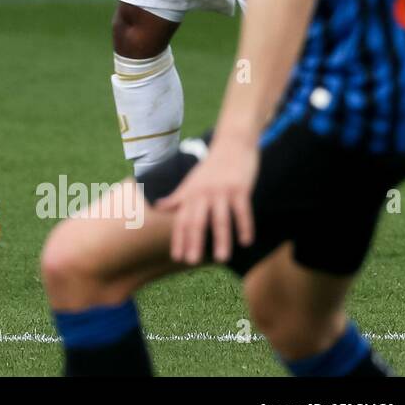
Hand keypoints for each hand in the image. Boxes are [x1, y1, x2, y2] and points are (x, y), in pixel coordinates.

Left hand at [155, 132, 258, 264]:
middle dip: (193, 241)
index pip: (182, 220)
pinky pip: (242, 211)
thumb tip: (158, 207)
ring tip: (220, 259)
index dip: (179, 238)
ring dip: (220, 239)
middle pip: (197, 221)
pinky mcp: (240, 188)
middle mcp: (203, 193)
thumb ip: (177, 197)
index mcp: (191, 194)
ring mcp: (222, 191)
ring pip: (220, 219)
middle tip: (191, 261)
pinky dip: (244, 226)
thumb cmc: (212, 166)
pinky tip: (246, 242)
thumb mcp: (191, 182)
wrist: (232, 142)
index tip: (177, 257)